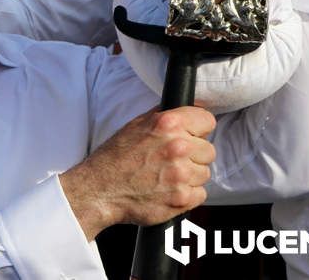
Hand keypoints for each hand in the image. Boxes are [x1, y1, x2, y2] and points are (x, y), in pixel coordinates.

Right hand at [59, 106, 215, 239]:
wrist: (99, 189)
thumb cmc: (116, 156)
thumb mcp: (137, 124)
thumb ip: (165, 116)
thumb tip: (191, 109)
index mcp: (168, 124)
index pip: (207, 121)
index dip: (199, 129)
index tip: (192, 136)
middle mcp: (177, 147)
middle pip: (209, 150)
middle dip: (193, 155)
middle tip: (171, 160)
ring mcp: (181, 175)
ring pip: (204, 173)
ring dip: (190, 176)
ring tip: (166, 176)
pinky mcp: (182, 198)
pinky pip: (200, 194)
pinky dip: (187, 194)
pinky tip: (168, 190)